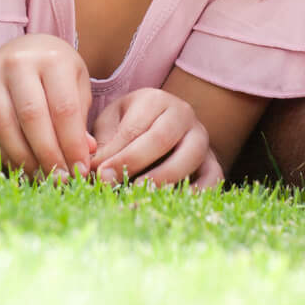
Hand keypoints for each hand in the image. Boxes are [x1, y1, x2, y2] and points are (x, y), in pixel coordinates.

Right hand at [0, 34, 94, 178]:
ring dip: (24, 158)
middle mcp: (18, 63)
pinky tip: (22, 167)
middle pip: (33, 117)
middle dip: (48, 154)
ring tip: (41, 177)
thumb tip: (85, 153)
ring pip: (6, 125)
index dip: (72, 144)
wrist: (21, 52)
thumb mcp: (76, 85)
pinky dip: (6, 153)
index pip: (64, 108)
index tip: (80, 170)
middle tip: (60, 179)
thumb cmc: (56, 72)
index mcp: (52, 59)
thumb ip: (79, 118)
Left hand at [89, 88, 221, 188]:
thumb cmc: (131, 124)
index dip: (115, 152)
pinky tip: (171, 204)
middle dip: (133, 163)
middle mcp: (183, 114)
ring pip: (189, 157)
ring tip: (137, 195)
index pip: (134, 128)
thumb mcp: (112, 123)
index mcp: (155, 100)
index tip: (98, 173)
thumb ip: (102, 141)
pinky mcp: (213, 161)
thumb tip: (90, 166)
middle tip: (109, 183)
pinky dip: (195, 193)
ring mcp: (202, 138)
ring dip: (162, 179)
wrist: (165, 126)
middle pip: (161, 138)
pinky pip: (212, 178)